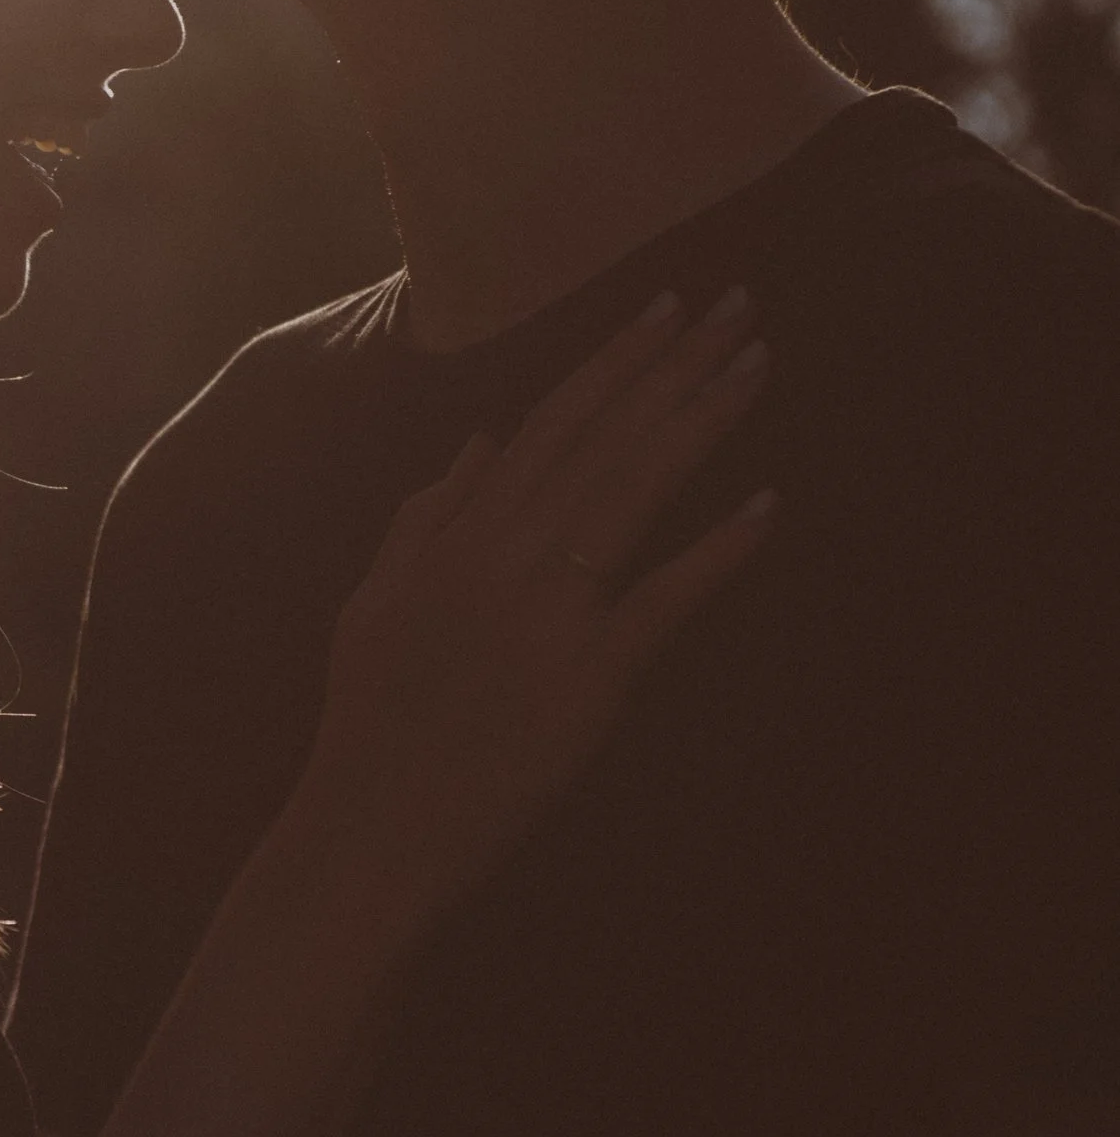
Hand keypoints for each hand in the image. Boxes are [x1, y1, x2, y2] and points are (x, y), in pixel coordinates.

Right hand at [301, 288, 773, 927]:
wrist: (370, 829)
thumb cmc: (369, 723)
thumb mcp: (374, 604)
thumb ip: (425, 517)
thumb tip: (480, 440)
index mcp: (457, 536)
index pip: (552, 422)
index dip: (615, 360)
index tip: (667, 307)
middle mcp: (505, 557)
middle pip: (608, 439)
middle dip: (677, 367)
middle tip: (741, 307)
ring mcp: (549, 615)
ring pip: (638, 492)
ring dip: (703, 422)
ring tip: (758, 366)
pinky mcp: (589, 681)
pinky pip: (665, 602)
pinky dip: (718, 552)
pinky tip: (768, 505)